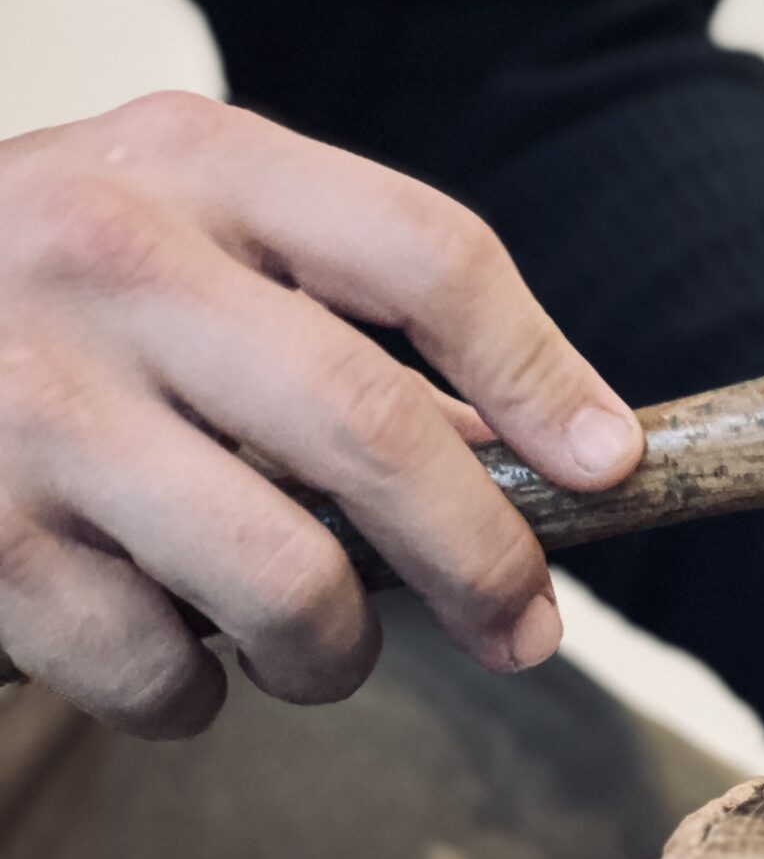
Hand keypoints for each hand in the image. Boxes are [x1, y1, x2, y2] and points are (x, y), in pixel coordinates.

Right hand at [0, 93, 642, 736]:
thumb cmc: (34, 295)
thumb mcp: (174, 238)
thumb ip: (330, 319)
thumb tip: (531, 454)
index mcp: (192, 163)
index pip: (422, 250)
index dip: (543, 369)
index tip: (610, 465)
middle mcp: (105, 259)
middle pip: (372, 426)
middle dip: (485, 555)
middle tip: (524, 628)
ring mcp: (28, 403)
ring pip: (283, 580)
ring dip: (333, 650)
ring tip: (314, 647)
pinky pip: (157, 669)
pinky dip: (189, 695)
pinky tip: (162, 648)